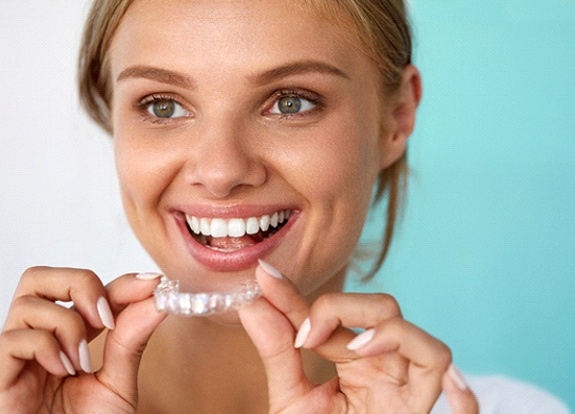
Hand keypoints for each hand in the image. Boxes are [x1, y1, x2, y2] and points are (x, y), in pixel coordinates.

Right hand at [0, 267, 165, 412]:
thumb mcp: (117, 383)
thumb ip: (132, 340)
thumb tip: (158, 298)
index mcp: (69, 339)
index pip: (87, 290)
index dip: (120, 282)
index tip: (152, 284)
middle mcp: (40, 340)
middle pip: (41, 278)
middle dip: (80, 283)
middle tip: (106, 317)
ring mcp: (16, 357)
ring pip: (29, 302)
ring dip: (67, 325)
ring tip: (82, 363)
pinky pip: (13, 339)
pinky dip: (46, 348)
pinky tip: (62, 372)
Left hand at [239, 262, 478, 412]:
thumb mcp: (290, 400)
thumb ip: (276, 352)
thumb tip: (252, 303)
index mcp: (355, 359)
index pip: (334, 312)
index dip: (299, 295)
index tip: (266, 278)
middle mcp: (385, 367)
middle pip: (386, 310)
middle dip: (344, 306)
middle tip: (305, 336)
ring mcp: (406, 391)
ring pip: (426, 345)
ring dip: (391, 333)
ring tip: (352, 349)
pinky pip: (458, 395)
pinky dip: (449, 378)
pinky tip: (418, 375)